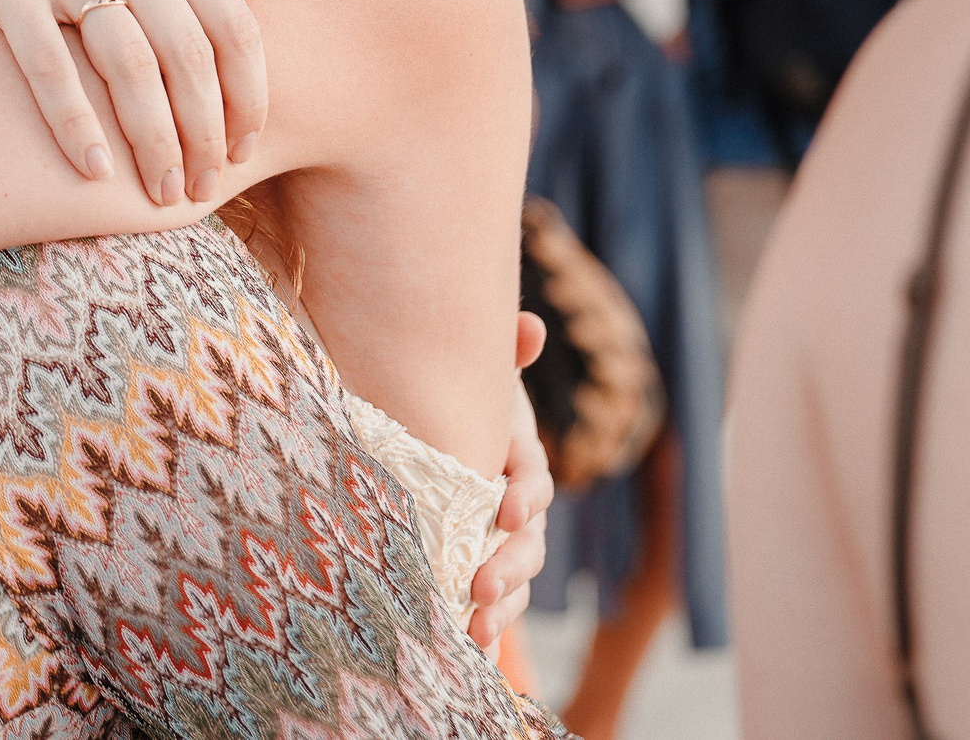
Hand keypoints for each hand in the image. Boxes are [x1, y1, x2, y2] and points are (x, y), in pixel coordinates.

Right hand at [0, 0, 266, 204]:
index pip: (230, 20)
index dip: (247, 93)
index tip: (243, 147)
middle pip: (185, 51)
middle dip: (203, 131)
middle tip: (203, 187)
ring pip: (128, 65)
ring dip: (153, 140)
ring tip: (160, 192)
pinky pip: (50, 66)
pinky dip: (75, 124)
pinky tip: (93, 172)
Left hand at [468, 318, 553, 645]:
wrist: (436, 434)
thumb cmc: (458, 404)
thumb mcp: (476, 381)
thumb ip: (503, 354)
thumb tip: (528, 322)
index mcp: (519, 459)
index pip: (533, 478)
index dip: (525, 495)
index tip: (508, 507)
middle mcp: (518, 506)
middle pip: (526, 542)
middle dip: (507, 565)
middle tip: (479, 583)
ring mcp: (502, 542)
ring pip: (512, 580)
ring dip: (499, 606)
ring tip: (473, 626)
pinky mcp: (480, 569)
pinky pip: (493, 603)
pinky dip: (485, 625)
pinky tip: (468, 647)